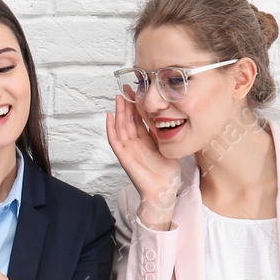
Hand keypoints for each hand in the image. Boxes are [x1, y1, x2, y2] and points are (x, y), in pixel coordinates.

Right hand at [104, 92, 181, 223]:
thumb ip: (165, 133)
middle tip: (127, 89)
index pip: (139, 119)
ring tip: (119, 97)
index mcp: (146, 141)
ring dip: (119, 112)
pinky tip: (110, 116)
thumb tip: (170, 116)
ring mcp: (128, 149)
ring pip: (121, 127)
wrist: (164, 191)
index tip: (138, 91)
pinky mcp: (124, 156)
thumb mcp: (169, 147)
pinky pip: (115, 140)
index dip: (138, 105)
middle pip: (128, 120)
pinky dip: (111, 128)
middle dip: (127, 105)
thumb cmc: (167, 174)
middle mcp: (135, 143)